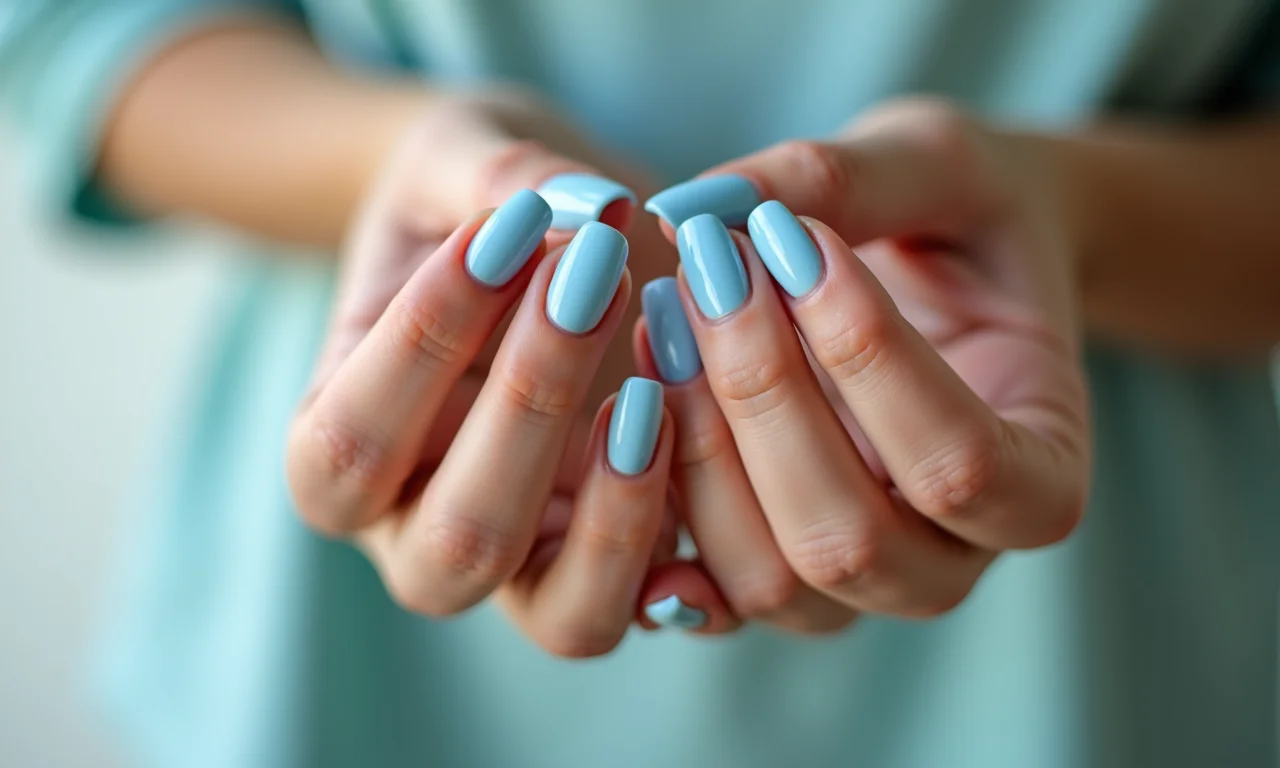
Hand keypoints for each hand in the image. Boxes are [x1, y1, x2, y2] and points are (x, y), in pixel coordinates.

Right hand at [285, 91, 695, 656]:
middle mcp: (420, 532)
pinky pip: (656, 601)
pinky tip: (708, 438)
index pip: (344, 446)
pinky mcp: (618, 562)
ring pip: (566, 616)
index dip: (420, 347)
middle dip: (533, 409)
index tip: (504, 230)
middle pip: (460, 546)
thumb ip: (499, 179)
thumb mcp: (458, 163)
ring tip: (655, 384)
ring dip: (620, 510)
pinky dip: (692, 544)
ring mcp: (529, 567)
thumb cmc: (469, 204)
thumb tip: (587, 210)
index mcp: (338, 446)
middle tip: (596, 275)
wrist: (529, 239)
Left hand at [637, 100, 1089, 630]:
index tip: (793, 235)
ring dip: (698, 446)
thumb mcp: (937, 167)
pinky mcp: (772, 576)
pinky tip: (629, 397)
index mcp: (1042, 478)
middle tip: (706, 264)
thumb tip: (695, 206)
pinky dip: (660, 505)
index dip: (865, 356)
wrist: (943, 264)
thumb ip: (845, 180)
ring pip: (767, 578)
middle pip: (847, 539)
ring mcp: (856, 585)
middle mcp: (952, 560)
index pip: (959, 466)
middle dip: (762, 396)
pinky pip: (704, 590)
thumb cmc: (961, 216)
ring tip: (663, 313)